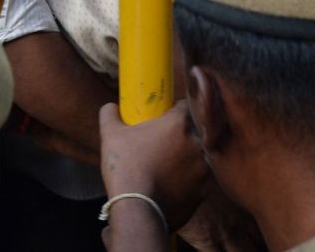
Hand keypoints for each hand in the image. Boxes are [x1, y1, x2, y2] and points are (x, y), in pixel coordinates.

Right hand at [98, 102, 209, 231]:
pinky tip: (173, 182)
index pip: (184, 106)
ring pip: (200, 155)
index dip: (173, 111)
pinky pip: (200, 178)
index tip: (163, 119)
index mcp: (178, 123)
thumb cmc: (125, 167)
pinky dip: (190, 179)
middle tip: (165, 143)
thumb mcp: (110, 135)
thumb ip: (110, 114)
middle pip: (195, 131)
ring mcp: (204, 168)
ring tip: (169, 165)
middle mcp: (198, 142)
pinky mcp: (205, 190)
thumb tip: (110, 106)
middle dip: (183, 134)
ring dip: (188, 157)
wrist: (138, 209)